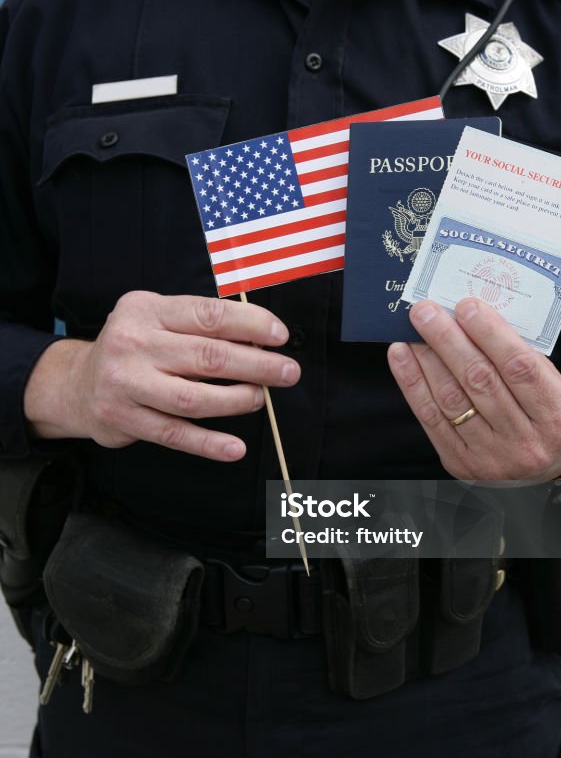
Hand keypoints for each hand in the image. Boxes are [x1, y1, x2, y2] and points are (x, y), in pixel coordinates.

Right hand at [24, 291, 299, 461]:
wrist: (77, 384)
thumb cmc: (135, 348)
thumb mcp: (158, 319)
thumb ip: (200, 324)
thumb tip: (261, 340)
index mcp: (147, 309)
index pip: (208, 315)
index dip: (250, 325)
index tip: (280, 337)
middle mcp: (133, 343)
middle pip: (207, 356)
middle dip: (256, 365)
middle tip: (287, 372)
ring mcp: (126, 384)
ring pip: (193, 398)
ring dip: (236, 400)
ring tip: (261, 398)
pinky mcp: (124, 419)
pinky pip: (174, 434)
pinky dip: (208, 443)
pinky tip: (234, 447)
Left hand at [387, 297, 560, 483]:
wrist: (551, 462)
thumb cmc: (548, 412)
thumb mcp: (553, 384)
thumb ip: (520, 355)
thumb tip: (472, 317)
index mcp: (558, 417)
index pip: (521, 368)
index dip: (491, 335)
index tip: (467, 307)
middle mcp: (526, 442)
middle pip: (480, 382)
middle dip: (449, 341)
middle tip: (427, 312)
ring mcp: (492, 457)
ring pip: (452, 400)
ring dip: (427, 359)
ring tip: (413, 330)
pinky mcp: (462, 463)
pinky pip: (431, 419)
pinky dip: (413, 383)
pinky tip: (402, 357)